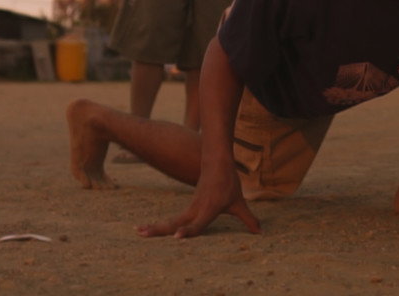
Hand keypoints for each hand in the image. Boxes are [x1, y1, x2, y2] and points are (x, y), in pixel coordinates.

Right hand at [135, 163, 259, 238]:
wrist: (217, 161)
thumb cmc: (228, 183)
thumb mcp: (239, 203)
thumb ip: (248, 219)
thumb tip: (259, 232)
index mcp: (209, 209)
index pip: (198, 223)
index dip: (189, 231)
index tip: (177, 237)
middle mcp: (197, 209)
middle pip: (175, 222)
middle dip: (159, 229)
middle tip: (141, 234)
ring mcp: (191, 207)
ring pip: (172, 220)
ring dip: (155, 227)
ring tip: (138, 232)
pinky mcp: (189, 206)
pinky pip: (175, 218)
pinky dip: (162, 224)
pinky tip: (150, 230)